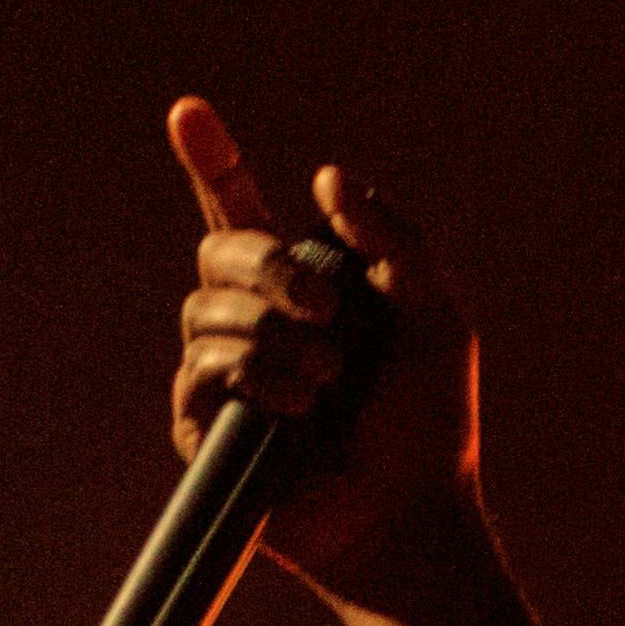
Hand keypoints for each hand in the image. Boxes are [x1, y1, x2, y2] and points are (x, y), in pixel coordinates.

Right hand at [166, 102, 491, 623]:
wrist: (413, 514)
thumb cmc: (431, 425)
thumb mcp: (437, 317)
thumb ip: (393, 240)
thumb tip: (325, 177)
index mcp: (302, 285)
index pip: (239, 210)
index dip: (210, 162)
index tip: (187, 111)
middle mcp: (254, 320)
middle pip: (217, 252)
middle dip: (269, 270)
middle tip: (331, 311)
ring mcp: (224, 374)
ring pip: (206, 313)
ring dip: (277, 339)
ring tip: (330, 384)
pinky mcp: (207, 429)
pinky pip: (203, 373)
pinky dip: (258, 382)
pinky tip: (300, 413)